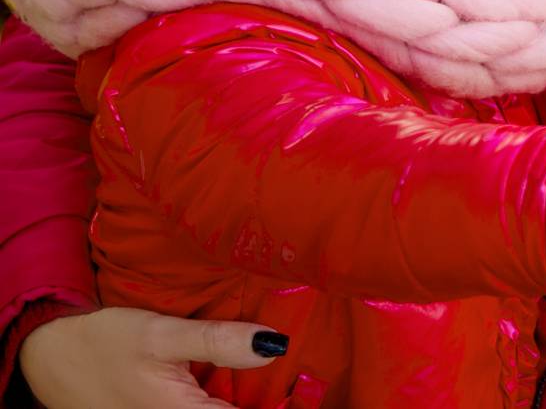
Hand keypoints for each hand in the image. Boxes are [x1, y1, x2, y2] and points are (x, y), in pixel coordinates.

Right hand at [19, 307, 285, 408]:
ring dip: (241, 398)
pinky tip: (237, 381)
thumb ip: (218, 341)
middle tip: (293, 384)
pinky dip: (221, 398)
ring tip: (271, 380)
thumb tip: (275, 344)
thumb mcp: (162, 334)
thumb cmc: (104, 342)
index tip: (306, 391)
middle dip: (264, 399)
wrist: (49, 356)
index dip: (282, 404)